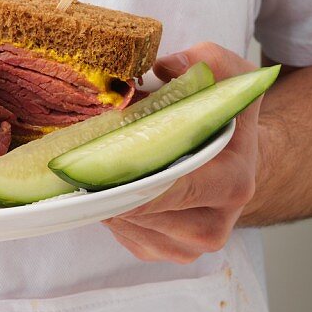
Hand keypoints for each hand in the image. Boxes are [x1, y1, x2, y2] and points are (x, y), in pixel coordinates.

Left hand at [104, 42, 259, 263]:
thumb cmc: (225, 116)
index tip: (94, 154)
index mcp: (233, 183)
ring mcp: (187, 246)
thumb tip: (165, 68)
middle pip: (141, 209)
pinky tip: (104, 183)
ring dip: (103, 195)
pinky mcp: (162, 251)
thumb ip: (206, 60)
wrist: (235, 158)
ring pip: (126, 225)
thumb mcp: (229, 74)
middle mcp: (213, 225)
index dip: (129, 171)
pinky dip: (107, 209)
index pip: (173, 187)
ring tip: (89, 163)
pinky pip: (122, 234)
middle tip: (76, 156)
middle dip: (107, 182)